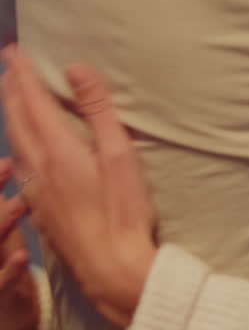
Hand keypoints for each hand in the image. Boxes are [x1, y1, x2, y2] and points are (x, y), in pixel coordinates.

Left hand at [1, 46, 158, 326]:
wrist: (111, 265)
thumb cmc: (123, 211)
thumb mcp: (120, 154)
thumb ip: (98, 111)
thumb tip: (76, 69)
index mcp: (58, 150)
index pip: (33, 102)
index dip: (23, 74)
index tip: (15, 50)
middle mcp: (40, 167)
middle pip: (17, 121)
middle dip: (12, 91)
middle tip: (11, 67)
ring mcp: (37, 190)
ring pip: (16, 143)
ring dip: (13, 115)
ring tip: (15, 99)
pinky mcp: (42, 208)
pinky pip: (22, 164)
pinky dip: (20, 142)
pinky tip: (28, 149)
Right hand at [1, 159, 39, 329]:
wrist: (7, 314)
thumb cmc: (3, 264)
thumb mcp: (0, 230)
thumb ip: (0, 204)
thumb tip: (11, 159)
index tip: (4, 158)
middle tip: (7, 165)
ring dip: (2, 223)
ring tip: (21, 203)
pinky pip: (1, 285)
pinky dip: (9, 270)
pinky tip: (22, 254)